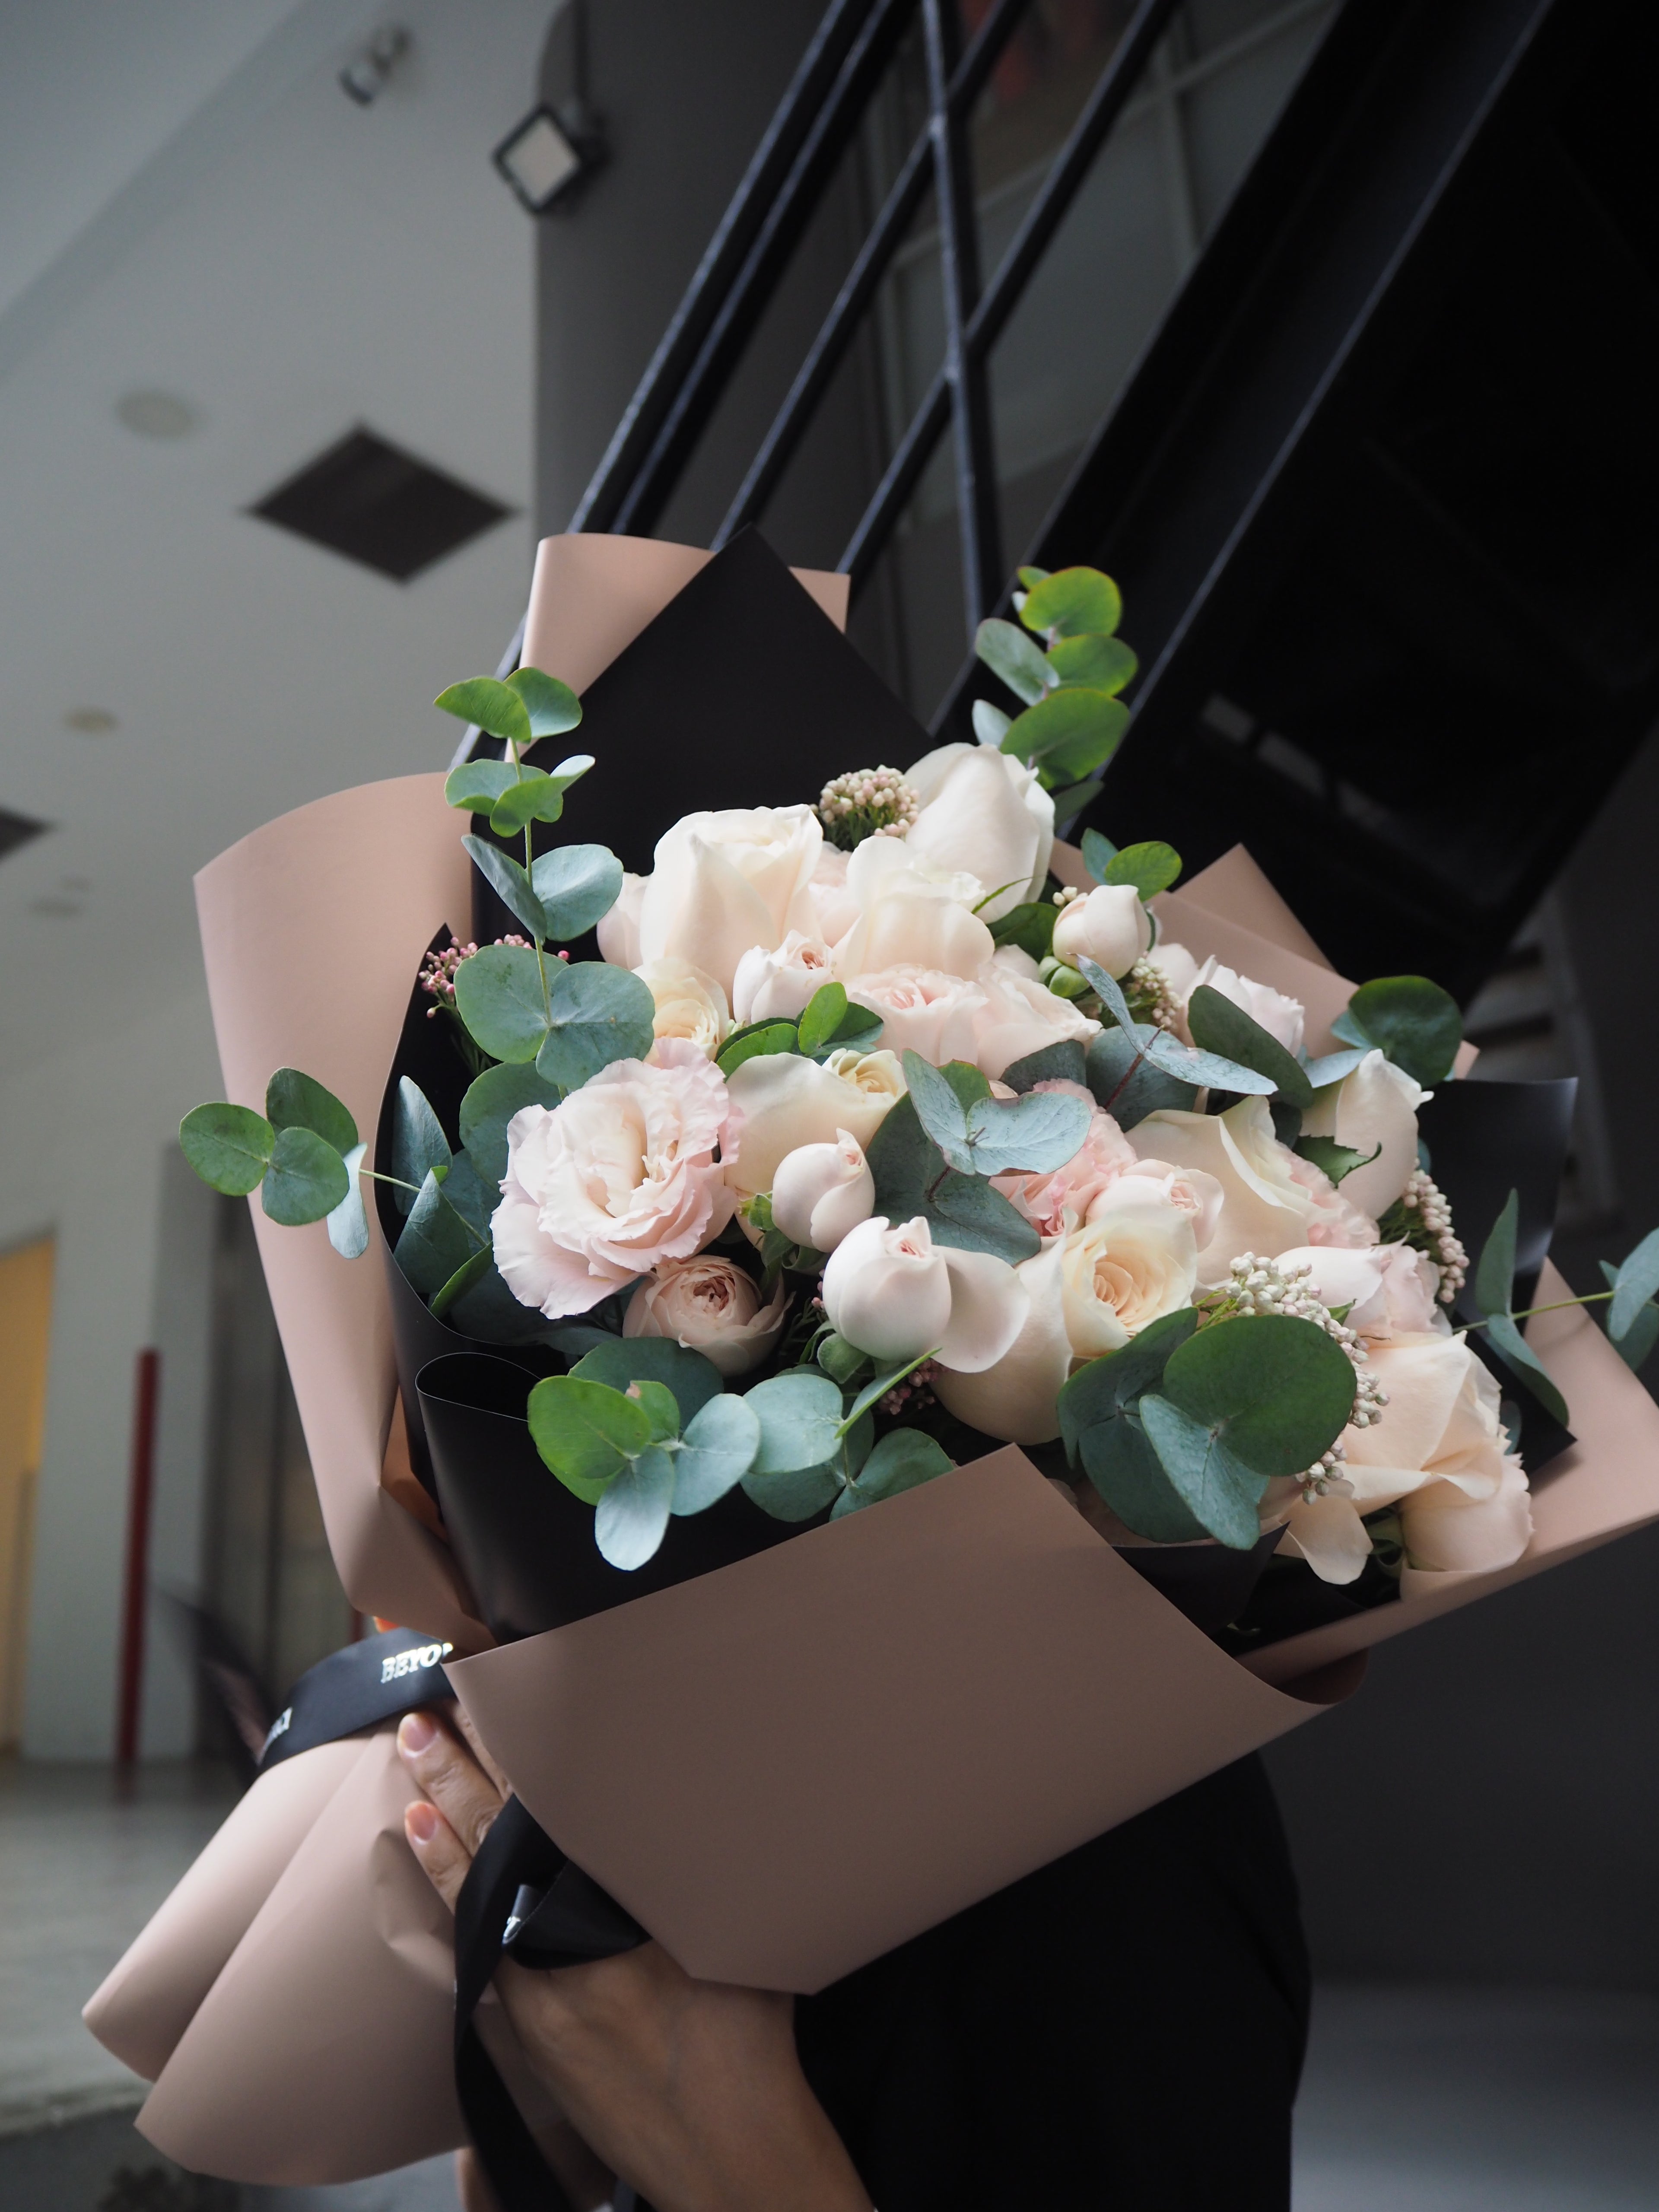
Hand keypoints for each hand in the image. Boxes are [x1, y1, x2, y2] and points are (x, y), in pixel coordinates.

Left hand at [398, 1709, 872, 2211]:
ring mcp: (531, 1999)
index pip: (551, 1813)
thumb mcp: (733, 1937)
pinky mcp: (522, 2036)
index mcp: (615, 1921)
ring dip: (443, 1829)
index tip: (493, 1700)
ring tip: (412, 1773)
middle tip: (420, 1723)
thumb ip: (697, 1872)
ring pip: (473, 1894)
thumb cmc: (750, 2047)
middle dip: (460, 1776)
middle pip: (499, 1844)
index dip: (517, 1754)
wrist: (726, 2158)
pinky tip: (423, 1859)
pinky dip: (446, 1898)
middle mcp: (561, 1956)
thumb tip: (701, 1801)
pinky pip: (469, 1949)